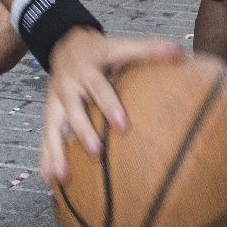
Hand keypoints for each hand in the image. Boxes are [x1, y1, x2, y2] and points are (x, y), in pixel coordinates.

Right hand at [40, 28, 184, 184]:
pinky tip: (50, 181)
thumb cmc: (101, 51)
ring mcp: (54, 102)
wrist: (65, 45)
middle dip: (83, 133)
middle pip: (73, 111)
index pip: (98, 88)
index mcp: (87, 70)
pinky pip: (45, 138)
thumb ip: (149, 50)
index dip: (109, 106)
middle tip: (97, 154)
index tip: (122, 126)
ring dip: (56, 153)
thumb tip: (181, 53)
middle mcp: (67, 86)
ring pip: (52, 129)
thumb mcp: (121, 46)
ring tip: (62, 177)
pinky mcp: (49, 114)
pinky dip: (46, 159)